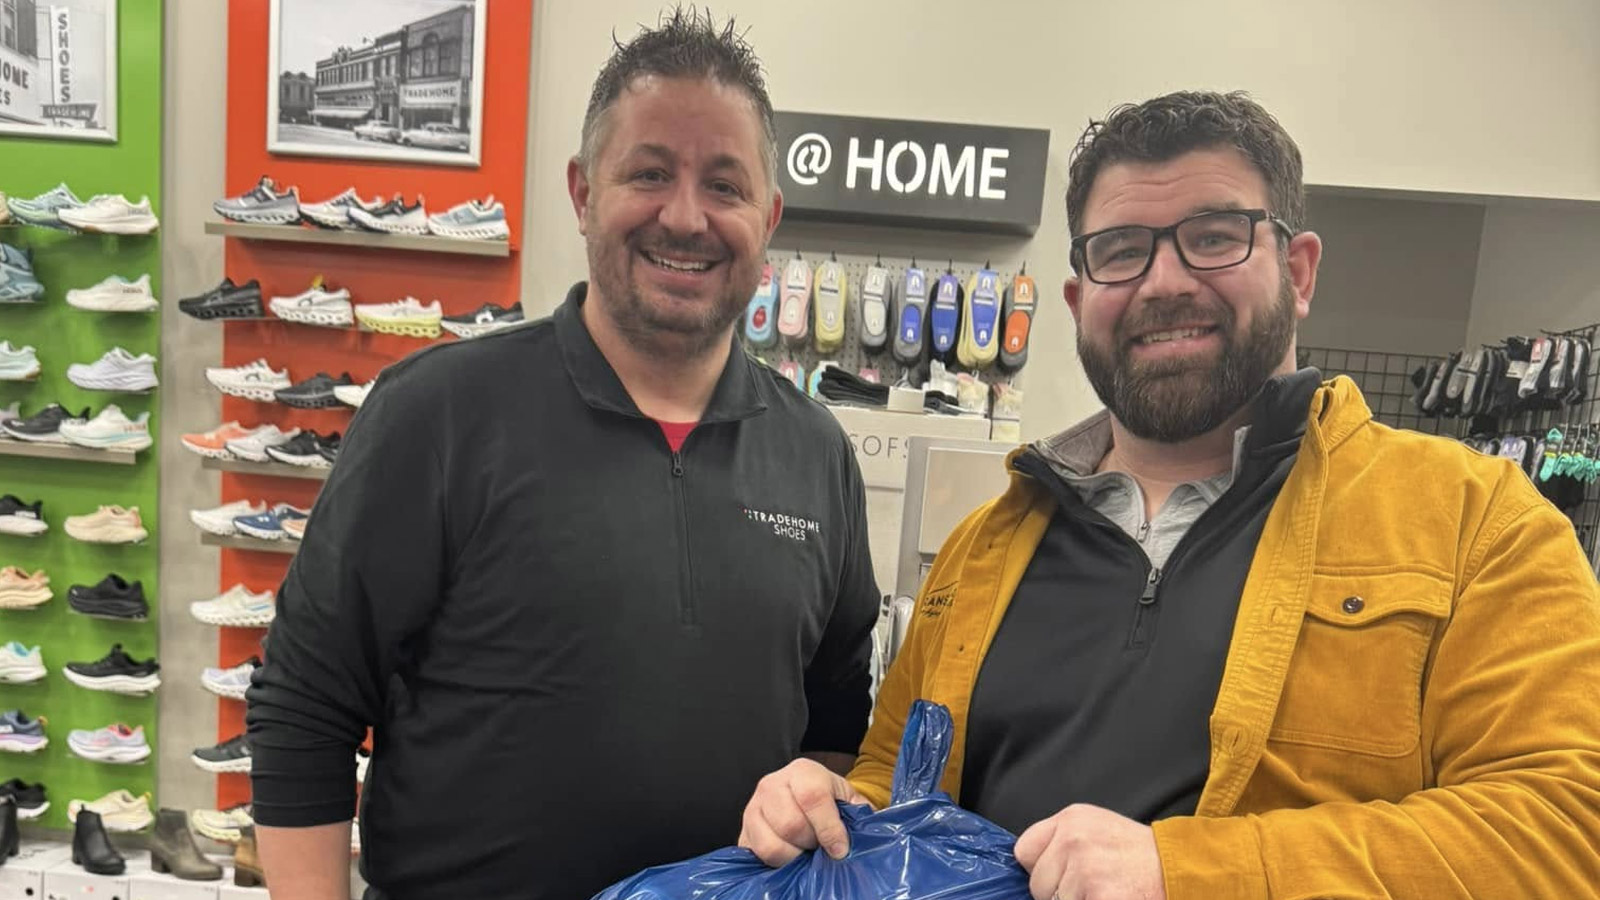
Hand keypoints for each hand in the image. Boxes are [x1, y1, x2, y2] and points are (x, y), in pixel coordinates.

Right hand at [738, 759, 868, 865]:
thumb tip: (861, 833)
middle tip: (820, 845)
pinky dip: (777, 864)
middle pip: (790, 825)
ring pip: (771, 845)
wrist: (804, 795)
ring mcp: (753, 808)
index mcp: (802, 771)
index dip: (829, 828)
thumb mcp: (847, 798)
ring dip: (793, 856)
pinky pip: (758, 857)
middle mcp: (772, 785)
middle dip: (811, 843)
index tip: (840, 849)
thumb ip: (857, 813)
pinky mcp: (743, 831)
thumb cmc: (828, 799)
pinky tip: (789, 855)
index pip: (813, 798)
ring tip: (804, 850)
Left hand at [1013, 804, 1165, 899]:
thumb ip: (1062, 843)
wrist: (1182, 869)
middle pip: (1037, 884)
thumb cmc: (1139, 855)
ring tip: (1107, 892)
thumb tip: (1032, 872)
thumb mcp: (1096, 830)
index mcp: (1071, 819)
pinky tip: (1111, 898)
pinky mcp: (1098, 896)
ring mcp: (1085, 869)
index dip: (1040, 869)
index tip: (1061, 875)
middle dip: (1057, 893)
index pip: (1024, 851)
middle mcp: (1074, 839)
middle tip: (1093, 886)